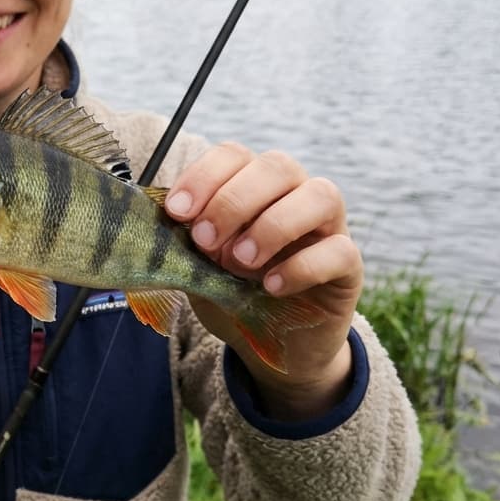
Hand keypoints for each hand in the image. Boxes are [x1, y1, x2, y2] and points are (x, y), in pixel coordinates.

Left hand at [163, 143, 360, 420]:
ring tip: (239, 262)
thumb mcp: (196, 266)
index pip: (234, 155)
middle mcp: (295, 194)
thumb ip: (180, 242)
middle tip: (204, 240)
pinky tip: (270, 286)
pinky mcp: (349, 265)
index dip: (205, 175)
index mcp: (254, 184)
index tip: (176, 211)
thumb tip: (149, 222)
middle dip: (235, 200)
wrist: (275, 345)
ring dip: (273, 225)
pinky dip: (301, 266)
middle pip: (277, 166)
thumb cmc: (232, 291)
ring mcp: (328, 226)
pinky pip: (339, 250)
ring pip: (320, 195)